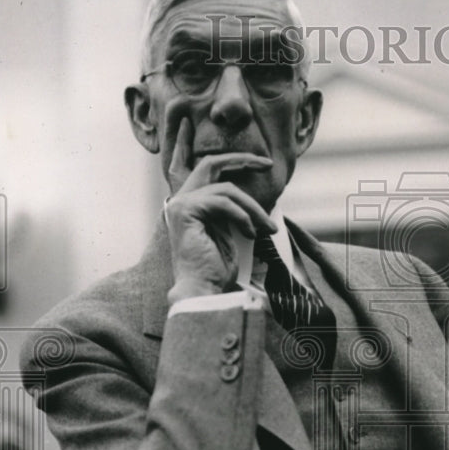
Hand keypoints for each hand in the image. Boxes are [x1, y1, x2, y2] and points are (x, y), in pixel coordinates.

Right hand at [163, 118, 276, 297]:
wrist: (203, 291)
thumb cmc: (216, 271)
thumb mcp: (228, 233)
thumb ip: (231, 212)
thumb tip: (252, 202)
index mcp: (189, 205)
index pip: (203, 170)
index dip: (228, 158)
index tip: (260, 161)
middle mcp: (180, 201)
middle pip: (211, 164)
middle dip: (241, 159)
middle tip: (267, 163)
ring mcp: (180, 204)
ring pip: (227, 189)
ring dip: (253, 208)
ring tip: (267, 227)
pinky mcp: (186, 210)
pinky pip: (223, 202)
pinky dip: (243, 217)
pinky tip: (251, 234)